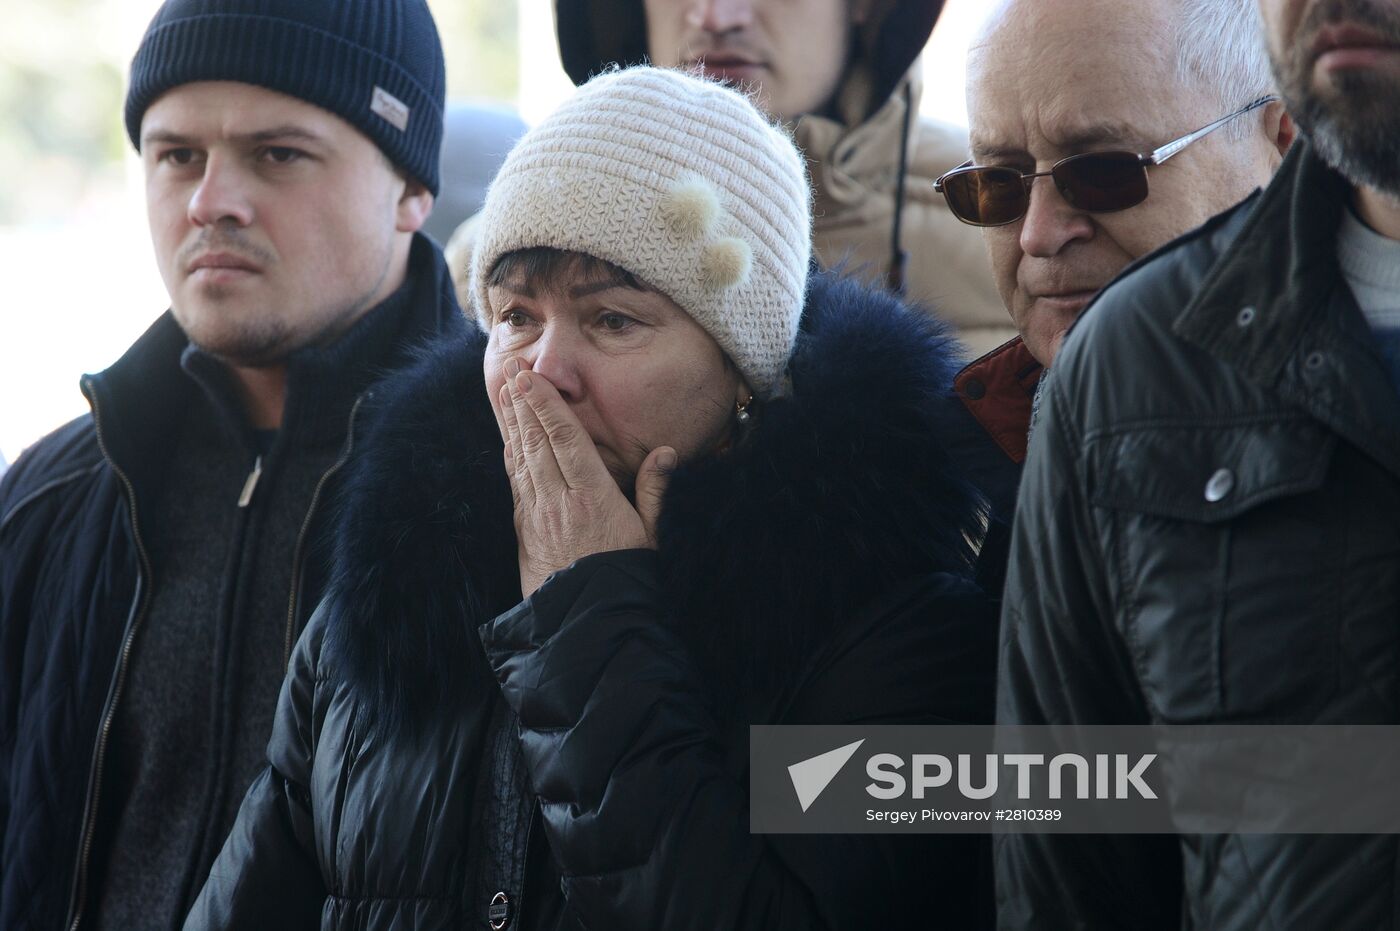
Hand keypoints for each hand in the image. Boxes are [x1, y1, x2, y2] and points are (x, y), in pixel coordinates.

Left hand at [497, 359, 674, 598]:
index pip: (566, 439)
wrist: (592, 625)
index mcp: (594, 497)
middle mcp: (560, 502)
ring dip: (510, 424)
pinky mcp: (526, 533)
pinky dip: (510, 458)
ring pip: (521, 460)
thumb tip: (665, 453)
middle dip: (522, 403)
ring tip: (502, 392)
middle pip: (537, 442)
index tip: (530, 378)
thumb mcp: (653, 536)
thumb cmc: (628, 579)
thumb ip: (656, 492)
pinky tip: (507, 442)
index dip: (546, 406)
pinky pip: (516, 485)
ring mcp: (539, 517)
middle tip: (508, 368)